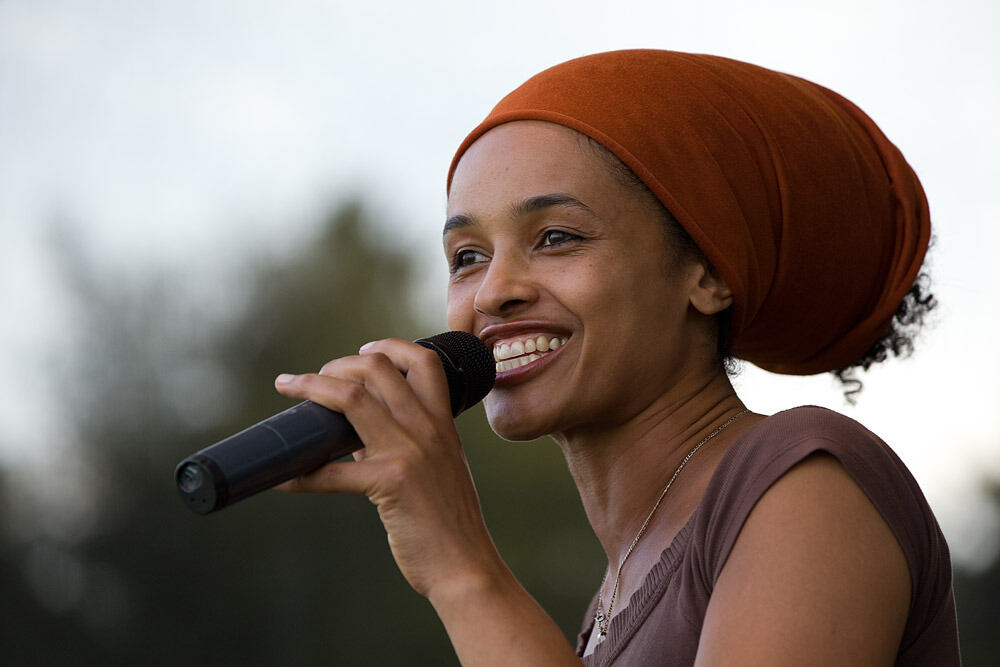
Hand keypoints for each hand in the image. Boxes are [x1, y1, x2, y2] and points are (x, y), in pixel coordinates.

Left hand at [273, 338, 499, 597]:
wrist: (466, 565)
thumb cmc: (450, 522)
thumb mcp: (438, 469)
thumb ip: (405, 445)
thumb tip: (357, 438)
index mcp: (443, 423)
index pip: (423, 361)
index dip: (389, 347)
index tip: (363, 351)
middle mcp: (427, 429)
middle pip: (378, 368)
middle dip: (337, 364)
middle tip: (317, 377)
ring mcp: (408, 452)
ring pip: (352, 398)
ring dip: (310, 387)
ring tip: (289, 387)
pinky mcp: (388, 483)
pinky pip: (330, 471)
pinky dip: (298, 475)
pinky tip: (281, 477)